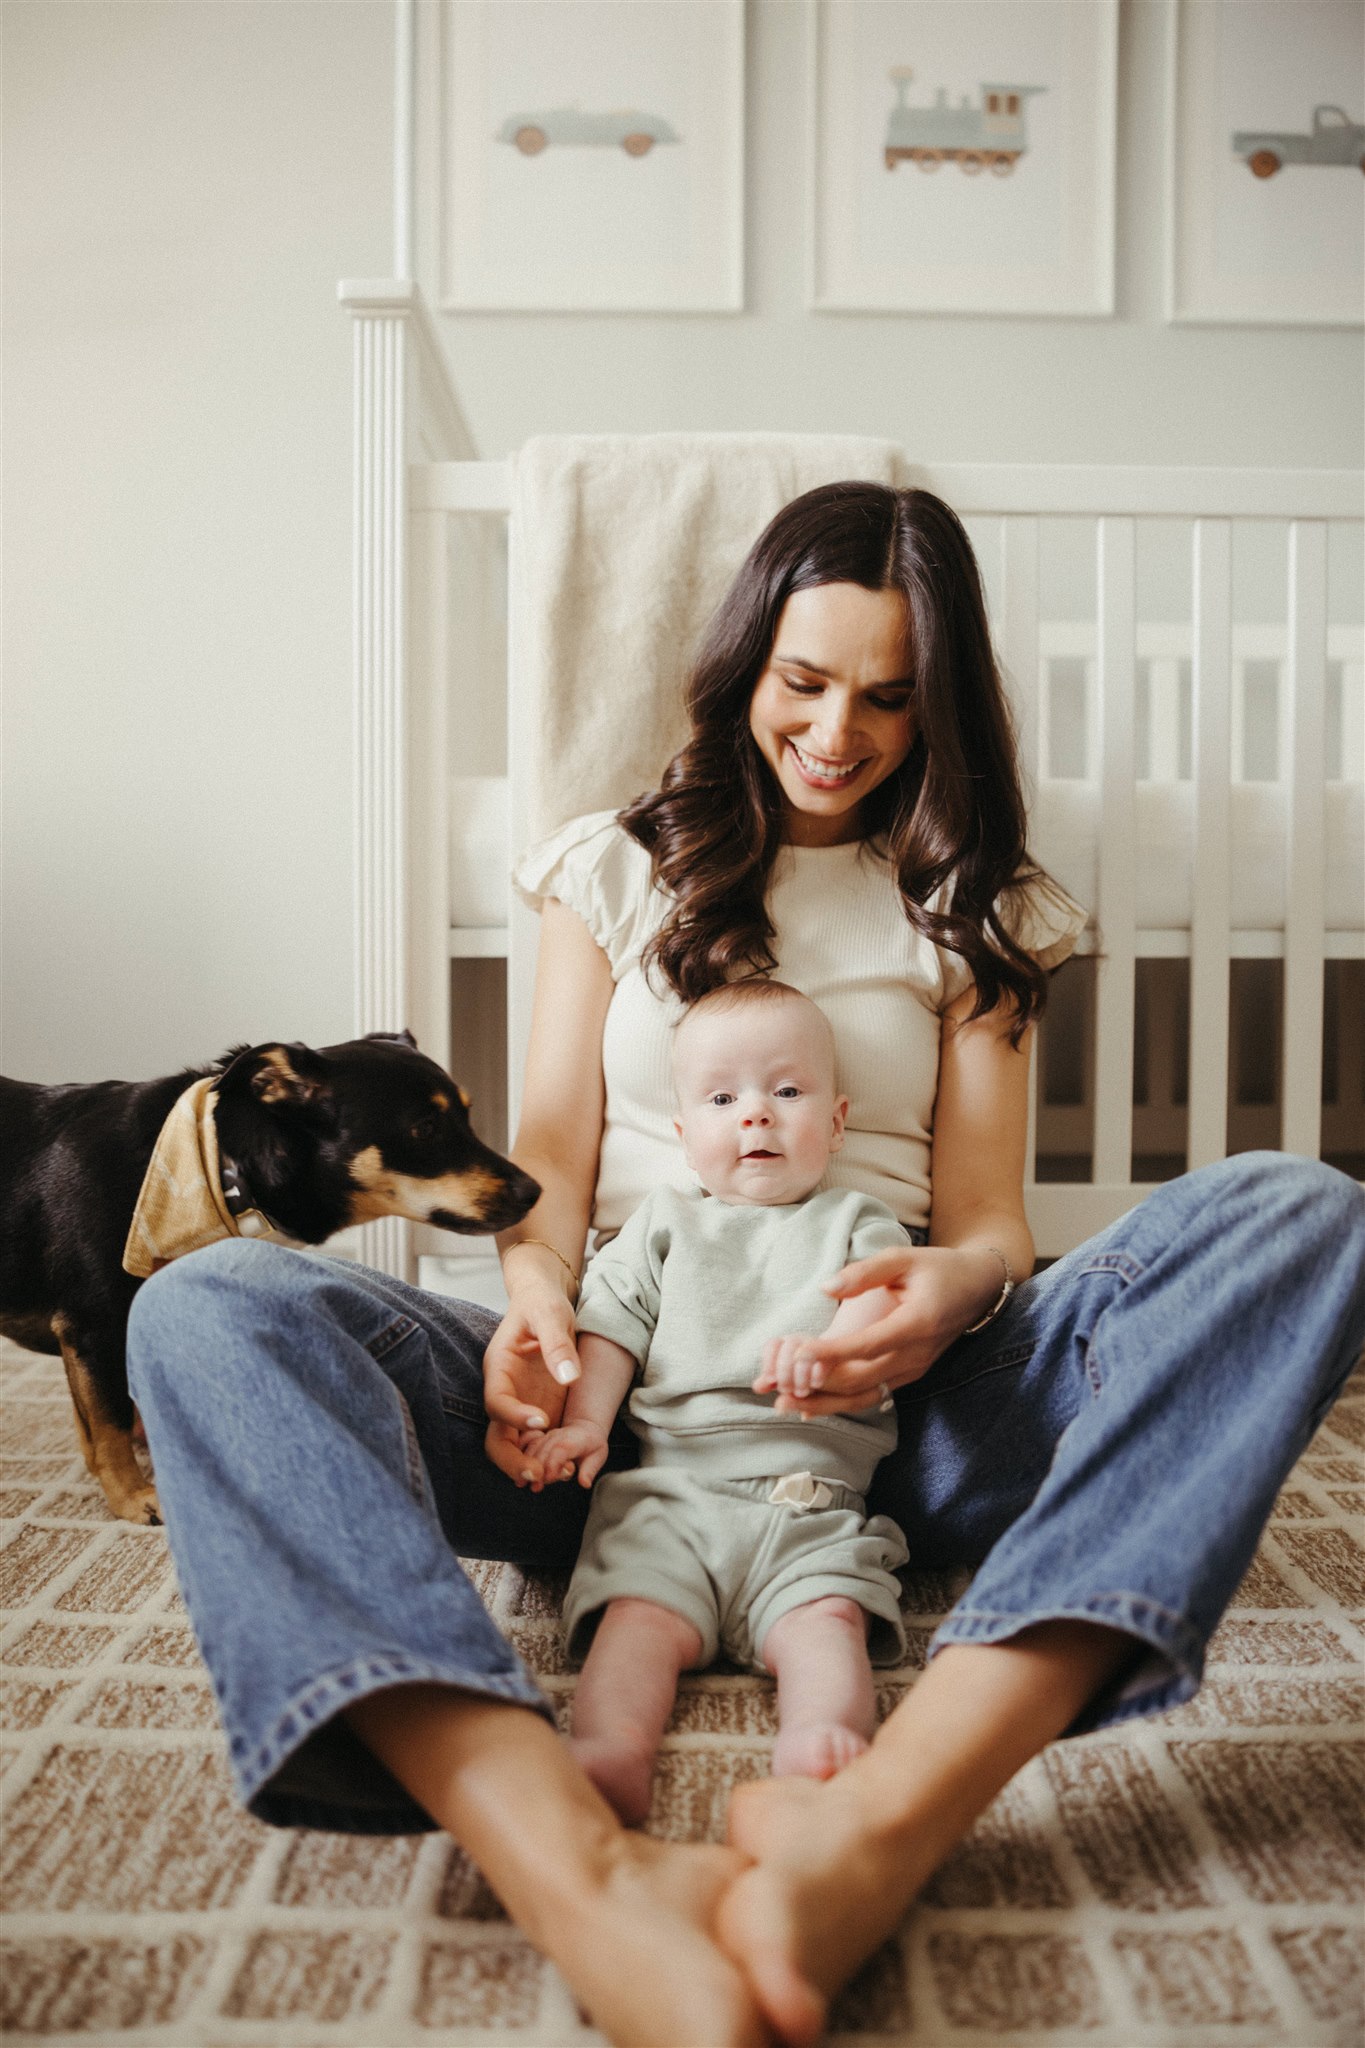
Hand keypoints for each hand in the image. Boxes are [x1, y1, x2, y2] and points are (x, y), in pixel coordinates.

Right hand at [483, 1283, 582, 1483]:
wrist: (545, 1302)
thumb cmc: (541, 1303)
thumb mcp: (550, 1314)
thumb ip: (557, 1343)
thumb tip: (568, 1376)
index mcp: (499, 1369)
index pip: (496, 1402)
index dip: (514, 1416)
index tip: (541, 1422)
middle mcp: (505, 1393)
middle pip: (496, 1438)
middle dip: (513, 1460)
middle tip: (539, 1474)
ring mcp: (521, 1406)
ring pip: (514, 1447)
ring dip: (532, 1465)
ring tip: (561, 1475)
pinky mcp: (539, 1412)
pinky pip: (538, 1444)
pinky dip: (550, 1458)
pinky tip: (572, 1467)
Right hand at [518, 1418, 610, 1491]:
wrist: (583, 1429)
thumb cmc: (590, 1445)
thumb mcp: (598, 1455)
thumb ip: (590, 1468)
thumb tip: (584, 1482)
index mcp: (576, 1437)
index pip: (563, 1448)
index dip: (554, 1463)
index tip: (548, 1478)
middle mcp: (558, 1434)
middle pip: (544, 1449)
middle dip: (537, 1468)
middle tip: (535, 1486)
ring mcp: (545, 1435)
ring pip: (532, 1447)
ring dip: (525, 1465)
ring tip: (522, 1482)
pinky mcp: (536, 1438)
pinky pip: (524, 1443)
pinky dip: (519, 1456)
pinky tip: (516, 1471)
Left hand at [753, 1246, 1011, 1418]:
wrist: (977, 1290)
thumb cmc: (937, 1269)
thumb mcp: (903, 1258)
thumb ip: (865, 1272)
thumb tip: (826, 1288)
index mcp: (916, 1324)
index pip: (868, 1345)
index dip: (833, 1352)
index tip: (799, 1353)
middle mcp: (915, 1356)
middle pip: (862, 1379)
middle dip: (818, 1385)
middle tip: (776, 1385)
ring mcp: (912, 1371)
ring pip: (865, 1396)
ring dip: (823, 1403)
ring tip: (784, 1404)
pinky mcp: (907, 1377)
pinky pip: (872, 1395)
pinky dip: (839, 1403)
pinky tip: (809, 1406)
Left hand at [754, 1335, 836, 1406]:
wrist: (836, 1367)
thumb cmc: (804, 1375)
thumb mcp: (786, 1378)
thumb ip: (771, 1381)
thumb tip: (757, 1387)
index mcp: (785, 1343)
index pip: (772, 1345)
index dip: (769, 1362)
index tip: (771, 1381)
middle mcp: (800, 1341)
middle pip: (789, 1345)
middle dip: (785, 1369)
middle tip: (786, 1390)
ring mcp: (818, 1345)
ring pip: (806, 1350)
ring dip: (801, 1372)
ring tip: (801, 1393)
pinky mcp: (833, 1355)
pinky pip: (826, 1358)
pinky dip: (819, 1372)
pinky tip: (816, 1385)